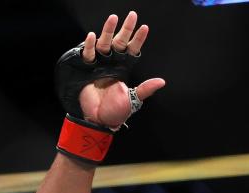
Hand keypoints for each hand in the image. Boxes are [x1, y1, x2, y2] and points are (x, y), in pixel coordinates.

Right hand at [78, 12, 165, 127]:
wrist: (99, 120)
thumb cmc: (116, 111)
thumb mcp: (133, 99)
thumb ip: (145, 89)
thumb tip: (162, 81)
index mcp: (124, 68)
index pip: (132, 49)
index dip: (138, 39)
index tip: (145, 28)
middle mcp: (112, 63)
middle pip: (119, 41)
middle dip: (126, 28)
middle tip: (132, 15)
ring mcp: (99, 64)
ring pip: (104, 43)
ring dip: (108, 31)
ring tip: (113, 18)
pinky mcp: (86, 68)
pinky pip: (88, 53)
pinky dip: (89, 45)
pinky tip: (92, 36)